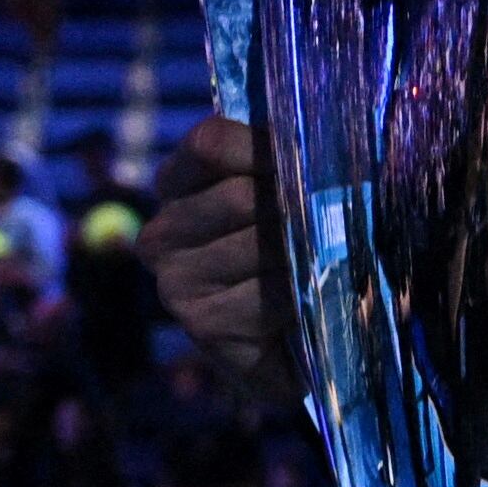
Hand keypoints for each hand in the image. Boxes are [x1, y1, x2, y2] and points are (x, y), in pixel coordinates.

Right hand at [136, 115, 301, 401]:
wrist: (290, 345)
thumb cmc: (290, 254)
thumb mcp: (283, 196)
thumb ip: (285, 162)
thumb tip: (326, 141)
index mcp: (176, 185)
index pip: (210, 144)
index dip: (265, 148)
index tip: (307, 162)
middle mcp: (162, 233)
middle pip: (241, 196)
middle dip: (295, 208)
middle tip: (326, 225)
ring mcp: (176, 281)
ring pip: (262, 244)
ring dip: (305, 254)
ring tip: (318, 265)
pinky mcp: (203, 323)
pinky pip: (271, 292)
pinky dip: (303, 294)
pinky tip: (305, 303)